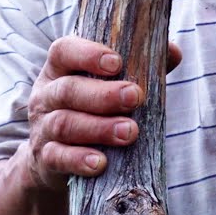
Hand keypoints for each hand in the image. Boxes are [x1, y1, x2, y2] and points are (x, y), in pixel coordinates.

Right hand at [24, 36, 180, 190]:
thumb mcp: (105, 87)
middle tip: (135, 97)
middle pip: (68, 90)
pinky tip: (100, 163)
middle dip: (103, 94)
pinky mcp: (44, 158)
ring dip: (98, 128)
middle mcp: (46, 95)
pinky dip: (78, 159)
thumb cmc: (89, 112)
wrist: (53, 158)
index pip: (63, 51)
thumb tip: (173, 52)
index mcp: (59, 70)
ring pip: (63, 124)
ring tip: (129, 132)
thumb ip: (139, 68)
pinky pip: (56, 157)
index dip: (87, 54)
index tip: (117, 62)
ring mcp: (42, 128)